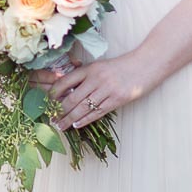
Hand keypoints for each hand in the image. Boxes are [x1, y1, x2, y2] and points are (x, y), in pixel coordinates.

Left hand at [43, 44, 160, 130]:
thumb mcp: (101, 66)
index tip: (46, 104)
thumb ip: (85, 76)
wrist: (146, 64)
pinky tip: (77, 125)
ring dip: (69, 119)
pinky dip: (85, 120)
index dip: (53, 95)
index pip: (65, 82)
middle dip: (59, 111)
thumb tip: (67, 91)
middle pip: (72, 98)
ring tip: (60, 126)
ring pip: (83, 108)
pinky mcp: (117, 99)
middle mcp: (96, 78)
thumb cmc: (122, 66)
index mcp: (90, 69)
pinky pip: (98, 112)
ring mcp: (107, 89)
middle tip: (50, 120)